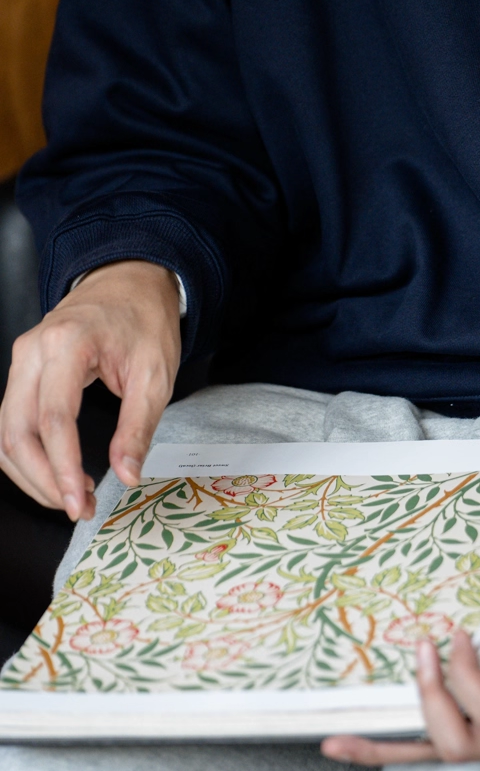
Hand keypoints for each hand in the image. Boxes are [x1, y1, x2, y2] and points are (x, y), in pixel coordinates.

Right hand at [0, 260, 180, 520]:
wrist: (130, 281)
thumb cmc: (145, 321)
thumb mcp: (156, 373)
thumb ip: (138, 426)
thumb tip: (127, 475)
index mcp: (68, 344)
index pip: (53, 419)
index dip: (62, 467)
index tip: (78, 500)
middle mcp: (33, 351)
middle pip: (18, 431)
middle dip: (44, 478)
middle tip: (77, 505)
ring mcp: (21, 360)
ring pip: (5, 432)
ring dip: (31, 473)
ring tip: (70, 495)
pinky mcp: (22, 371)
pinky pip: (10, 422)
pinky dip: (26, 454)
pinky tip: (55, 472)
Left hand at [321, 627, 479, 763]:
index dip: (469, 679)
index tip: (459, 635)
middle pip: (461, 743)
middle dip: (434, 697)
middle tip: (426, 647)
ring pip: (439, 756)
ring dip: (392, 740)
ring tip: (348, 726)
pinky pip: (430, 752)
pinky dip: (383, 751)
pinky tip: (343, 745)